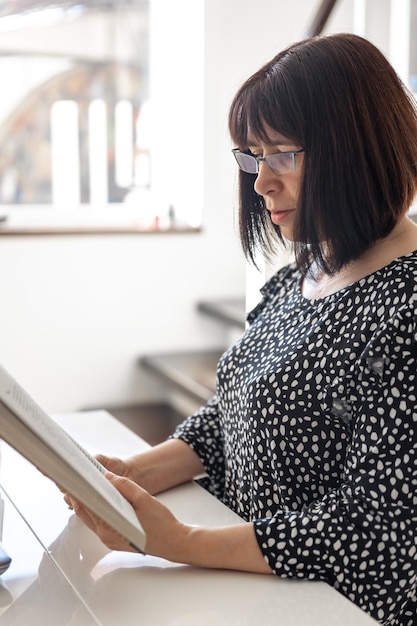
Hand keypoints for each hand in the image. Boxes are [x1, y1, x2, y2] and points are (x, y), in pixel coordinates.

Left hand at [67, 472, 189, 558]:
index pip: (86, 506)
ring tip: (87, 488)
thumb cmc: (161, 524)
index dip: (78, 492)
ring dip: (89, 504)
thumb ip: (124, 486)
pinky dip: (98, 511)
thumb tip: (108, 477)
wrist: (174, 542)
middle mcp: (106, 536)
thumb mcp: (144, 498)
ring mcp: (110, 540)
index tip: (73, 481)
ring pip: (92, 519)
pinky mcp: (116, 540)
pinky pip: (101, 524)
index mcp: (109, 526)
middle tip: (76, 481)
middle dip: (80, 497)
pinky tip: (102, 501)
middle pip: (86, 513)